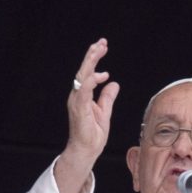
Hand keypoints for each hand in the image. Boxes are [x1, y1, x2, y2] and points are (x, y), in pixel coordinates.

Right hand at [55, 38, 119, 192]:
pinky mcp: (79, 110)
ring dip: (91, 62)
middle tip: (102, 42)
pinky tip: (99, 74)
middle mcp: (78, 95)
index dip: (95, 58)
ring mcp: (77, 102)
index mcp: (83, 95)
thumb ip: (107, 97)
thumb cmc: (93, 134)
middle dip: (92, 54)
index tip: (104, 47)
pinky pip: (83, 93)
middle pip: (84, 70)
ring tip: (99, 49)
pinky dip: (91, 82)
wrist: (86, 151)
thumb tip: (114, 83)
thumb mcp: (105, 111)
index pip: (88, 72)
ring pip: (82, 77)